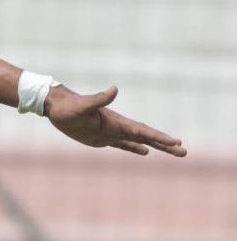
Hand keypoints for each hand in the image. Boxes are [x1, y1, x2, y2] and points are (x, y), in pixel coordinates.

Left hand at [46, 85, 185, 156]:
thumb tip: (115, 89)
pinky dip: (134, 148)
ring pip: (138, 141)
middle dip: (165, 144)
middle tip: (184, 152)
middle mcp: (117, 127)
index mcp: (116, 121)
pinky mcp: (101, 138)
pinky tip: (145, 152)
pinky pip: (123, 144)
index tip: (176, 143)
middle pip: (146, 137)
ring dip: (156, 146)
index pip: (142, 131)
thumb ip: (99, 99)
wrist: (56, 106)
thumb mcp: (83, 105)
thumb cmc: (68, 106)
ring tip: (174, 151)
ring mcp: (110, 132)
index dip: (159, 137)